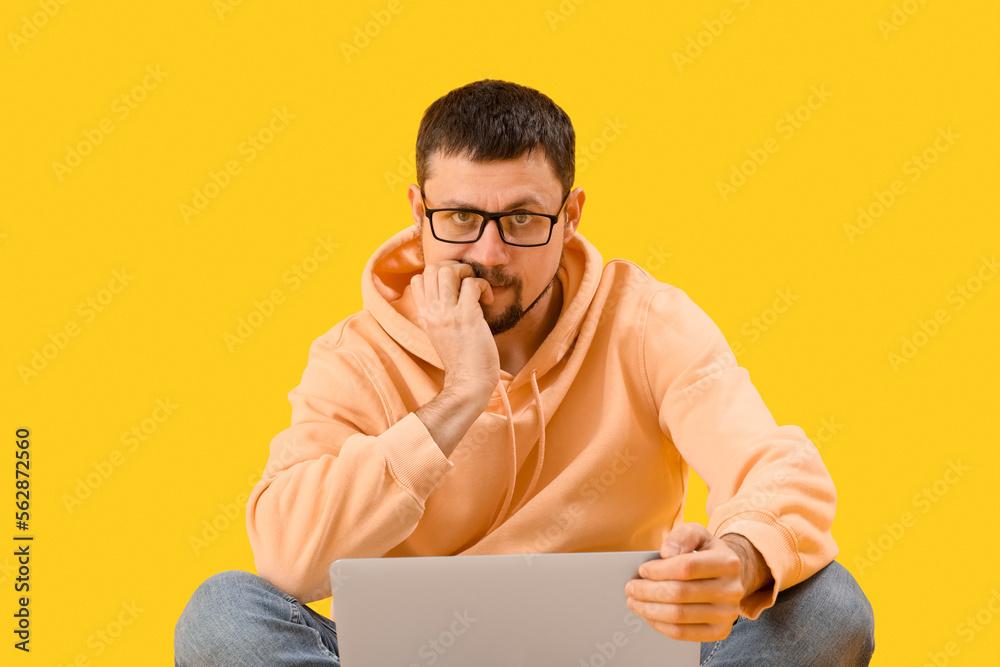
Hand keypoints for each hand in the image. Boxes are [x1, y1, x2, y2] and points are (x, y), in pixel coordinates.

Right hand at [409, 261, 499, 396]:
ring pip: (449, 271)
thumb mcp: (439, 333)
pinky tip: (487, 300)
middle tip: (467, 282)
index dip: (437, 273)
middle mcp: (432, 311)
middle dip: (454, 267)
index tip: (454, 285)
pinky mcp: (467, 316)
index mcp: (424, 315)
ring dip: (468, 273)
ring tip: (476, 288)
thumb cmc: (460, 359)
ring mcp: (448, 313)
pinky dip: (483, 286)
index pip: (418, 278)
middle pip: (432, 268)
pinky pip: (472, 284)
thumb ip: (438, 314)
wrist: (469, 381)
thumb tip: (450, 293)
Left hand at [624, 523, 764, 641]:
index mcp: (728, 563)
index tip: (642, 570)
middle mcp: (732, 590)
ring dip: (649, 609)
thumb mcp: (698, 534)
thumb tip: (668, 552)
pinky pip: (683, 633)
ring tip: (634, 601)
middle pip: (680, 593)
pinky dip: (660, 625)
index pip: (687, 567)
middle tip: (630, 587)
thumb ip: (683, 536)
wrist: (728, 577)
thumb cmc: (706, 553)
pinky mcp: (719, 632)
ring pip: (679, 616)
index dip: (659, 570)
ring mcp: (727, 614)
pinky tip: (649, 615)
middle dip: (648, 591)